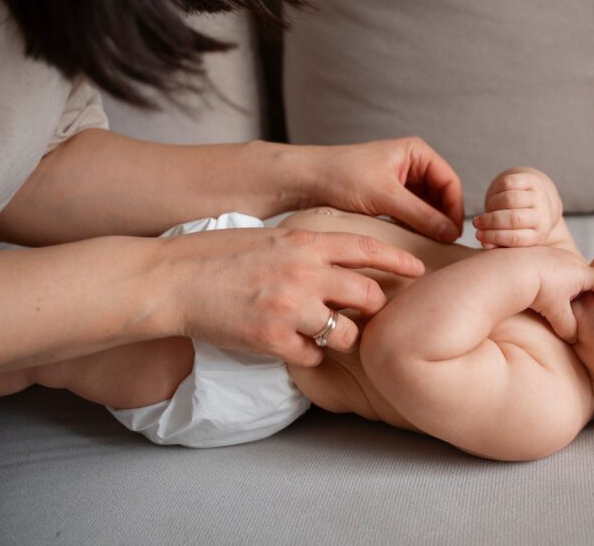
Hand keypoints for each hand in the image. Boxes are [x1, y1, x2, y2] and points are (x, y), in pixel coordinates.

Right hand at [160, 227, 424, 365]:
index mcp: (304, 242)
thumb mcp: (270, 237)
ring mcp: (290, 308)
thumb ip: (306, 247)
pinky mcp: (273, 339)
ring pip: (347, 334)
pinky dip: (308, 356)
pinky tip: (293, 347)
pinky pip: (313, 357)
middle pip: (368, 295)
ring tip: (325, 334)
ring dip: (342, 337)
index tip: (420, 269)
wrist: (174, 279)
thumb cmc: (217, 254)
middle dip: (373, 308)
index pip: (367, 248)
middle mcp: (304, 273)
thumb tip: (338, 259)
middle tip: (367, 314)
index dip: (399, 260)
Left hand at [303, 137, 463, 242]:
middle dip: (443, 218)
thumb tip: (450, 233)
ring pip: (428, 206)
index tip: (453, 235)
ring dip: (430, 223)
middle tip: (444, 244)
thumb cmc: (342, 177)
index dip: (455, 209)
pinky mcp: (389, 195)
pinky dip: (416, 225)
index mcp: (417, 152)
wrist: (307, 180)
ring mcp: (402, 180)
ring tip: (431, 245)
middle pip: (442, 194)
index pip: (450, 182)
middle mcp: (413, 163)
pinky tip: (414, 240)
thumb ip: (421, 215)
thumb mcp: (386, 197)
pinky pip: (412, 212)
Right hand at [473, 168, 561, 248]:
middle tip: (476, 223)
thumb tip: (484, 243)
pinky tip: (494, 196)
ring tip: (487, 209)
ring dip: (492, 205)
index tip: (478, 235)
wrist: (538, 202)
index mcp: (539, 235)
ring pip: (510, 199)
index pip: (515, 238)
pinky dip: (497, 190)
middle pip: (513, 219)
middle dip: (491, 221)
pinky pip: (510, 183)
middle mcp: (543, 216)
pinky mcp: (532, 181)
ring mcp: (539, 197)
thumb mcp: (513, 238)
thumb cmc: (520, 226)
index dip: (494, 237)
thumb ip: (498, 244)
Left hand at [526, 248, 593, 342]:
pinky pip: (553, 265)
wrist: (512, 271)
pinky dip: (552, 276)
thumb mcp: (557, 313)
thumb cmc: (539, 290)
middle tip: (581, 306)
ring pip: (569, 269)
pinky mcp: (540, 252)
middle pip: (587, 275)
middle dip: (586, 290)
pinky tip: (542, 288)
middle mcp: (571, 259)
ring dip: (567, 283)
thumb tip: (573, 338)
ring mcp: (555, 253)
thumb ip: (569, 327)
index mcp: (582, 272)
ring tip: (558, 298)